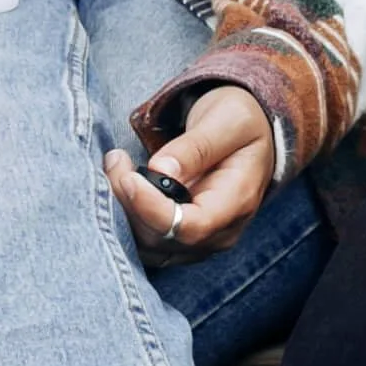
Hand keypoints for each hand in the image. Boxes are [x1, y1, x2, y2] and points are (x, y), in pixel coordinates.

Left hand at [106, 85, 274, 265]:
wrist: (250, 133)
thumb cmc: (241, 121)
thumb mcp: (228, 120)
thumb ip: (196, 147)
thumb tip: (159, 170)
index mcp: (238, 202)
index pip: (190, 227)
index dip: (153, 210)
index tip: (128, 178)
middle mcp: (219, 232)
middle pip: (162, 238)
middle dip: (130, 202)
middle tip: (115, 159)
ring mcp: (200, 241)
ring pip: (147, 245)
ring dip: (122, 211)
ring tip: (115, 166)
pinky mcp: (180, 238)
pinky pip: (145, 241)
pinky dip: (126, 216)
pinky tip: (120, 185)